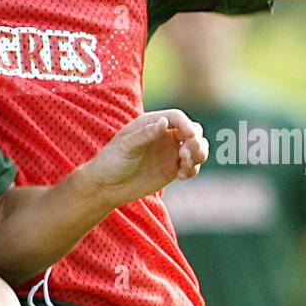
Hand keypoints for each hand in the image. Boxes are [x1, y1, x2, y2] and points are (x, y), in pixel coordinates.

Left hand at [89, 109, 208, 208]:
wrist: (106, 187)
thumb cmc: (111, 162)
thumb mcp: (126, 147)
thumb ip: (145, 135)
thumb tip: (164, 122)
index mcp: (151, 123)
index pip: (177, 118)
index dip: (187, 125)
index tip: (190, 136)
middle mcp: (164, 135)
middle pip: (193, 131)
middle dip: (195, 141)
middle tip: (185, 154)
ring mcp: (170, 152)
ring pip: (197, 148)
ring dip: (199, 154)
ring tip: (186, 165)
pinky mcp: (173, 169)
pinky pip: (192, 166)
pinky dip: (193, 169)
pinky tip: (182, 176)